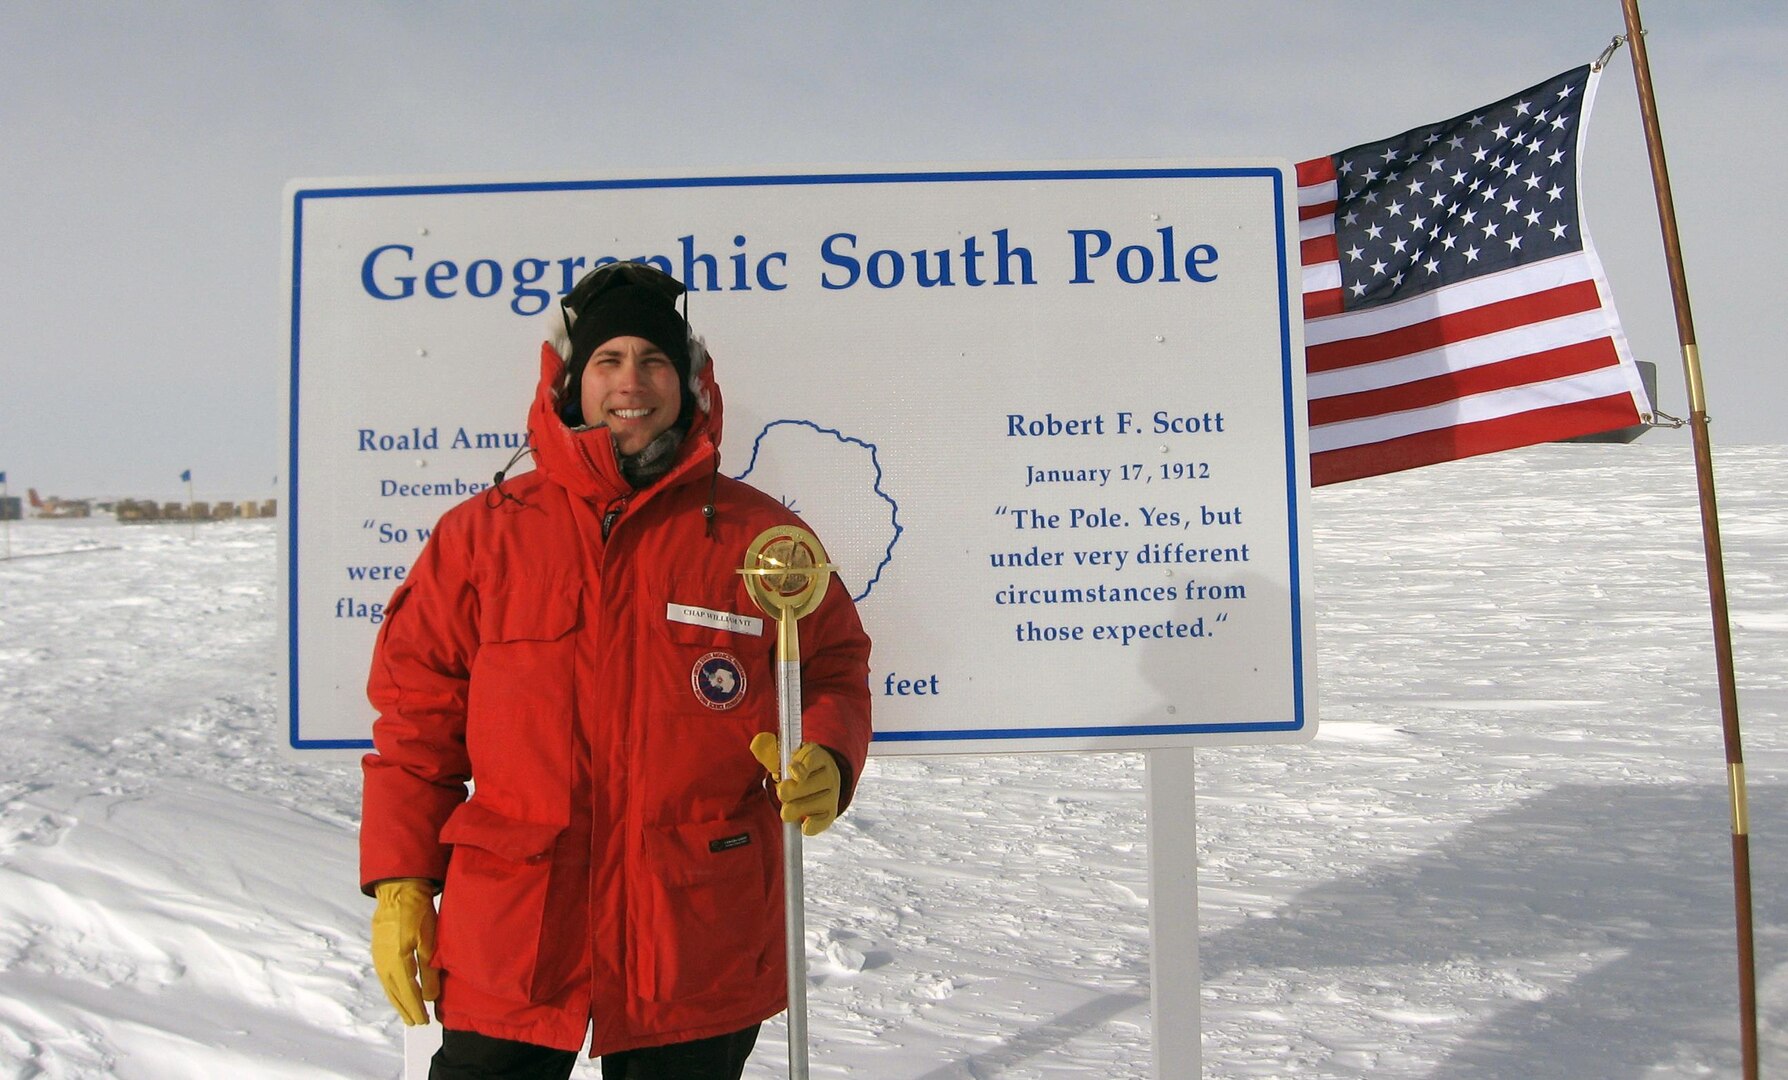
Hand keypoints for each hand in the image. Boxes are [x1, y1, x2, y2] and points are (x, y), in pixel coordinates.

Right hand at [371, 878, 440, 1024]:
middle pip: (396, 993)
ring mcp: (378, 957)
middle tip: (417, 1023)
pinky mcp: (378, 950)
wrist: (398, 891)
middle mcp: (384, 963)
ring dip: (398, 1002)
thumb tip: (429, 998)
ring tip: (407, 1014)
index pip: (408, 992)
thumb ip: (429, 971)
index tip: (423, 1021)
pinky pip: (384, 977)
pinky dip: (392, 989)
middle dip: (406, 1009)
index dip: (416, 1008)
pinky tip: (397, 992)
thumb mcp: (429, 941)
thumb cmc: (417, 913)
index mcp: (397, 962)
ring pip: (388, 987)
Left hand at [750, 733, 841, 835]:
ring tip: (789, 805)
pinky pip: (823, 821)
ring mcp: (832, 793)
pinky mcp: (831, 810)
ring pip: (810, 805)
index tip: (791, 771)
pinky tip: (804, 825)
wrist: (821, 776)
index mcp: (817, 755)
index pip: (810, 759)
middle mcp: (829, 774)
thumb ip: (770, 751)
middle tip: (783, 791)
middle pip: (805, 786)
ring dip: (794, 808)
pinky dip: (812, 826)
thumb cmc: (799, 766)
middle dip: (788, 791)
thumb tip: (757, 744)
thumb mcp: (786, 755)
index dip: (799, 767)